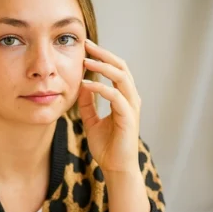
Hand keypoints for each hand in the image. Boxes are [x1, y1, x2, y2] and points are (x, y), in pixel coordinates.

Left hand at [77, 40, 141, 177]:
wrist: (116, 167)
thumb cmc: (107, 146)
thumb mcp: (91, 120)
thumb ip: (87, 103)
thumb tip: (81, 86)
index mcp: (124, 97)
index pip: (116, 69)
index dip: (102, 56)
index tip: (86, 47)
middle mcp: (131, 98)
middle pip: (121, 66)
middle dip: (104, 54)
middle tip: (87, 44)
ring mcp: (131, 107)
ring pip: (121, 77)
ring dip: (103, 67)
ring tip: (86, 61)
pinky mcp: (128, 117)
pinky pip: (115, 96)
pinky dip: (100, 88)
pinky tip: (86, 84)